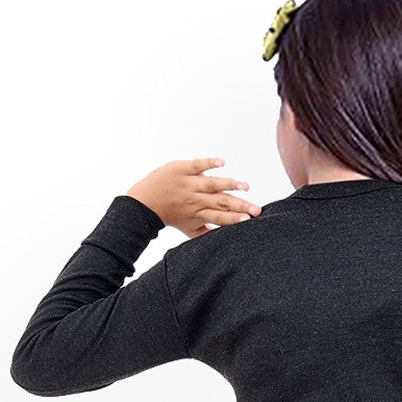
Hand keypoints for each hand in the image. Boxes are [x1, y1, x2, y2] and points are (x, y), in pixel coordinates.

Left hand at [127, 156, 261, 237]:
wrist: (144, 203)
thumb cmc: (168, 216)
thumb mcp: (187, 229)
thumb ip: (205, 232)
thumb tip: (222, 239)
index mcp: (198, 214)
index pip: (220, 217)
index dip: (235, 218)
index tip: (250, 219)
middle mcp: (195, 200)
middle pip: (221, 202)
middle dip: (240, 205)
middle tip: (257, 208)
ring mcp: (188, 183)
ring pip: (212, 184)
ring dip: (229, 184)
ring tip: (245, 186)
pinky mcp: (181, 168)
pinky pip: (197, 164)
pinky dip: (209, 163)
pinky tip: (222, 162)